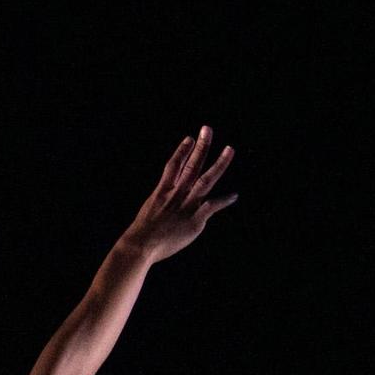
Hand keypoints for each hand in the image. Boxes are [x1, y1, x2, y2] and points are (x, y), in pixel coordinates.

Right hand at [115, 127, 237, 264]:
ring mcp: (187, 205)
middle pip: (191, 165)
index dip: (182, 151)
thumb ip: (163, 200)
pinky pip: (212, 206)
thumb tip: (168, 196)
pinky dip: (224, 200)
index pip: (174, 165)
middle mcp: (176, 194)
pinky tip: (234, 196)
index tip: (190, 138)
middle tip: (207, 130)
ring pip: (205, 180)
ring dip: (219, 164)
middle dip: (201, 147)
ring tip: (229, 150)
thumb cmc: (143, 231)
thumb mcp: (150, 209)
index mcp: (163, 191)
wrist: (141, 245)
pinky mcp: (195, 219)